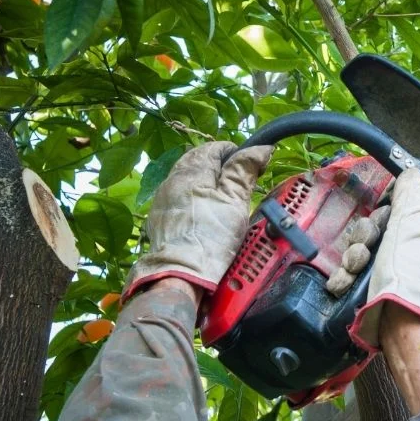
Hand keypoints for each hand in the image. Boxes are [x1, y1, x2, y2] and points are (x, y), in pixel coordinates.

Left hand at [123, 141, 271, 302]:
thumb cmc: (211, 236)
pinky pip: (178, 198)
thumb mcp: (236, 201)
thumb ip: (244, 170)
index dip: (236, 154)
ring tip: (222, 200)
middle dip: (219, 167)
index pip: (215, 148)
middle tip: (238, 185)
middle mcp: (172, 179)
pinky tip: (203, 215)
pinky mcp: (159, 217)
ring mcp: (162, 198)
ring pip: (186, 179)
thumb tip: (260, 148)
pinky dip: (192, 199)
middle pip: (198, 161)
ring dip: (205, 183)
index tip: (250, 168)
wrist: (180, 273)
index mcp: (192, 170)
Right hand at [349, 167, 419, 348]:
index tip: (377, 219)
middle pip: (374, 233)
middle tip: (363, 252)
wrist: (400, 330)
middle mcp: (407, 254)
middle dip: (362, 240)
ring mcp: (390, 274)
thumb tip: (413, 172)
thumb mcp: (409, 229)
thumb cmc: (408, 278)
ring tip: (352, 273)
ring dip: (352, 260)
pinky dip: (345, 279)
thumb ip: (409, 199)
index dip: (381, 214)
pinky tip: (340, 285)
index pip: (394, 213)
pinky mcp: (373, 292)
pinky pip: (353, 276)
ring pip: (360, 254)